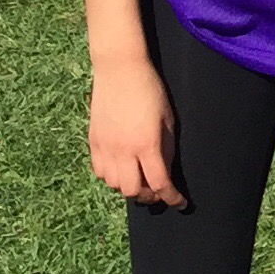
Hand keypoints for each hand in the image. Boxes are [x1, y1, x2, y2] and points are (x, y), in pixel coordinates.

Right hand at [85, 57, 181, 205]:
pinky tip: (122, 169)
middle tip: (159, 191)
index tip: (181, 203)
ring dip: (129, 187)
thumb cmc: (150, 91)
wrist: (119, 70)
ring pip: (113, 184)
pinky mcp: (93, 141)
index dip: (172, 198)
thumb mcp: (168, 120)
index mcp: (147, 145)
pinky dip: (111, 177)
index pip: (160, 183)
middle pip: (133, 191)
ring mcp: (105, 147)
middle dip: (149, 196)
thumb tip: (166, 172)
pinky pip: (99, 171)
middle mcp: (123, 150)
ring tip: (140, 179)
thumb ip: (167, 149)